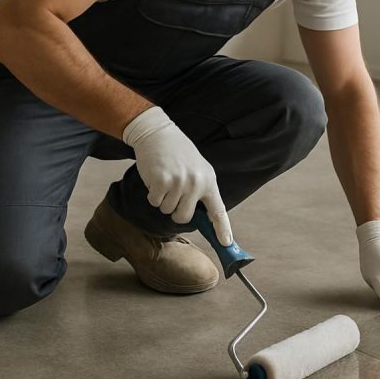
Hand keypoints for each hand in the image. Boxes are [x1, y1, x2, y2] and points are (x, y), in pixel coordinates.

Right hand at [123, 106, 232, 245]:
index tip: (227, 244)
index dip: (223, 229)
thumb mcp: (198, 169)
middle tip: (173, 197)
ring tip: (166, 179)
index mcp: (208, 180)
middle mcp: (196, 183)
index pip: (218, 210)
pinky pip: (155, 202)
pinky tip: (156, 177)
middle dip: (176, 213)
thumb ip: (201, 190)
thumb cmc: (178, 153)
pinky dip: (152, 194)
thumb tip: (201, 218)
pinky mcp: (161, 182)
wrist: (158, 134)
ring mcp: (179, 183)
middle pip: (184, 217)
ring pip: (167, 210)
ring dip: (163, 199)